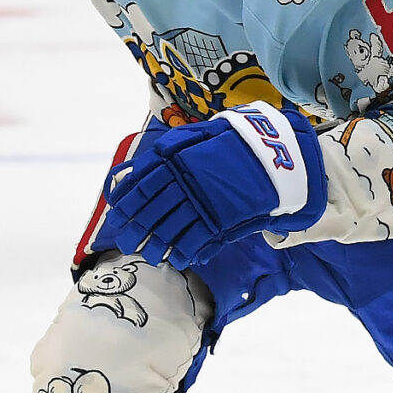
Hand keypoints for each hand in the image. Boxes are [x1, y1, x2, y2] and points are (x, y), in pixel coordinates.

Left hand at [102, 103, 327, 266]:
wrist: (275, 152)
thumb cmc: (235, 141)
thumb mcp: (200, 134)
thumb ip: (170, 149)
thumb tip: (138, 167)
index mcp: (177, 158)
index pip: (142, 184)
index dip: (127, 203)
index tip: (116, 216)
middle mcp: (185, 181)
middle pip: (152, 210)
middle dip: (136, 229)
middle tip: (125, 243)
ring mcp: (203, 201)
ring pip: (171, 228)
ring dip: (156, 245)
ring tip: (148, 256)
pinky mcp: (222, 218)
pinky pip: (196, 238)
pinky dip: (184, 251)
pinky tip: (177, 258)